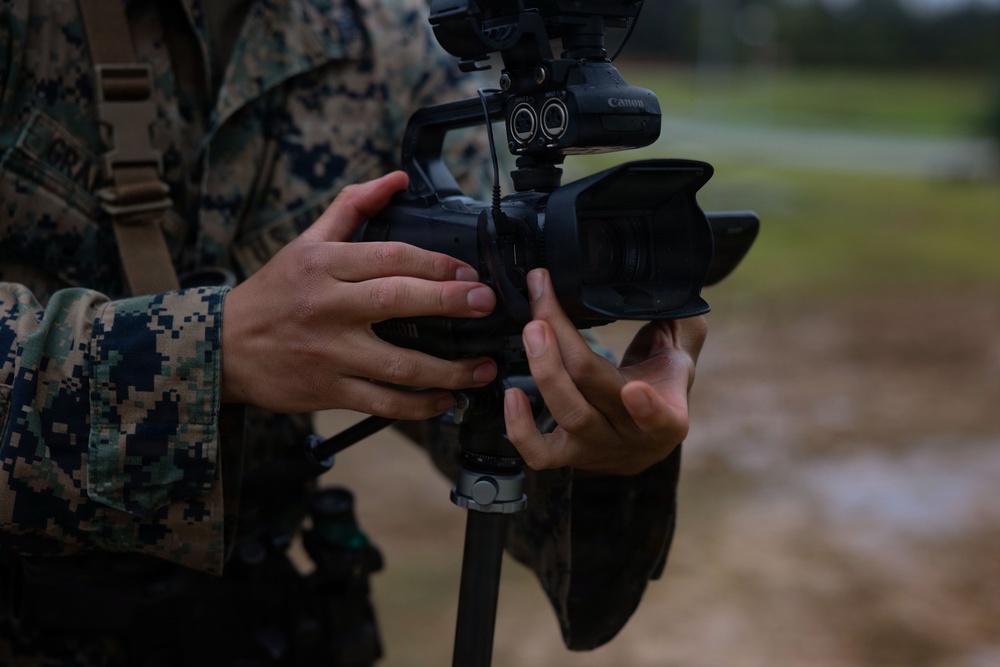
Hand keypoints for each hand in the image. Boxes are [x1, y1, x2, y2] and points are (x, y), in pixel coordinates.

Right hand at [222, 171, 497, 417]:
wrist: (224, 347)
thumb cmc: (273, 293)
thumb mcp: (306, 242)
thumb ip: (352, 207)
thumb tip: (395, 179)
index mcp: (325, 265)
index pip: (391, 256)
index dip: (437, 263)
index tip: (470, 273)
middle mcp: (328, 307)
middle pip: (398, 301)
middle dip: (450, 302)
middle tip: (486, 304)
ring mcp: (330, 353)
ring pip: (400, 364)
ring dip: (450, 369)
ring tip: (484, 366)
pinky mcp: (330, 390)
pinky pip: (385, 403)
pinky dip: (421, 406)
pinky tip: (448, 399)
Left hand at [503, 268, 706, 475]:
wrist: (646, 436)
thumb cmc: (661, 384)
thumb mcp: (680, 354)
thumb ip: (680, 324)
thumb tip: (673, 286)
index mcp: (669, 417)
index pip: (660, 418)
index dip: (648, 409)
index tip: (634, 389)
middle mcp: (631, 436)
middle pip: (596, 391)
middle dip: (564, 344)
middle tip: (543, 310)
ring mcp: (596, 448)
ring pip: (568, 415)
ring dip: (544, 369)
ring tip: (531, 331)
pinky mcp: (567, 456)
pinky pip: (538, 454)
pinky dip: (520, 428)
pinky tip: (512, 394)